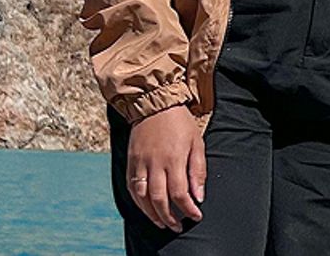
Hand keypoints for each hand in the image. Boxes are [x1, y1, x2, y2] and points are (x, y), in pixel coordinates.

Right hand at [126, 105, 205, 231]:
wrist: (155, 104)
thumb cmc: (180, 123)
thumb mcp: (197, 143)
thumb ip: (198, 170)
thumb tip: (199, 196)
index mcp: (174, 158)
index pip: (180, 193)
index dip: (188, 209)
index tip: (196, 216)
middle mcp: (155, 163)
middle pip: (159, 199)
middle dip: (169, 217)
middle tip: (178, 226)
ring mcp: (140, 163)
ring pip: (142, 197)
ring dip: (152, 214)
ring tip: (162, 222)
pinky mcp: (130, 161)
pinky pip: (131, 187)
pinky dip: (138, 202)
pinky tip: (146, 208)